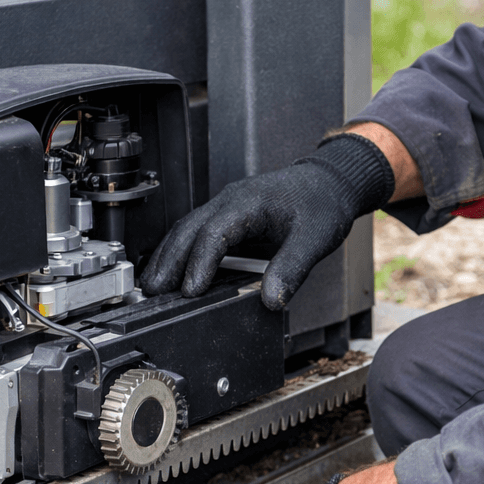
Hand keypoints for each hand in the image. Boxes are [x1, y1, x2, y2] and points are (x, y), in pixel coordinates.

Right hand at [140, 134, 393, 309]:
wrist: (330, 182)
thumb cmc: (322, 204)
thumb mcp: (314, 239)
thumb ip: (292, 269)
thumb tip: (271, 301)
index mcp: (250, 202)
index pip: (215, 233)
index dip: (200, 263)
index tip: (190, 291)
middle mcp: (231, 201)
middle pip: (189, 229)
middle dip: (169, 262)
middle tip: (153, 293)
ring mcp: (226, 206)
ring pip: (186, 229)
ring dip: (168, 257)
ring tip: (153, 287)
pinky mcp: (228, 216)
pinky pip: (196, 232)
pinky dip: (181, 252)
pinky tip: (173, 272)